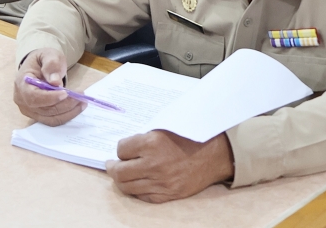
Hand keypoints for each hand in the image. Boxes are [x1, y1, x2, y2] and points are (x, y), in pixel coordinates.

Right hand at [13, 48, 83, 125]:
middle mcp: (22, 100)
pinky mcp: (38, 115)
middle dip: (65, 104)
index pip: (33, 96)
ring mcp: (29, 110)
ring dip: (68, 112)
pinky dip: (66, 116)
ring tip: (82, 102)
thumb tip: (55, 82)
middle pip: (44, 109)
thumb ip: (51, 65)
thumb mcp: (48, 55)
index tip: (66, 93)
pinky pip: (53, 120)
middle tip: (81, 97)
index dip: (49, 97)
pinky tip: (77, 108)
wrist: (39, 67)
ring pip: (50, 117)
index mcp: (22, 83)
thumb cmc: (43, 61)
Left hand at [106, 131, 233, 202]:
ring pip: (128, 187)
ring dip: (121, 181)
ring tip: (120, 175)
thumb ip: (145, 138)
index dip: (121, 149)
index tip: (123, 149)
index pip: (121, 149)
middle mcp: (154, 164)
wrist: (214, 154)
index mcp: (152, 143)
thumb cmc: (190, 137)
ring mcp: (161, 182)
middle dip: (112, 168)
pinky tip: (137, 184)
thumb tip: (126, 146)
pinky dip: (137, 191)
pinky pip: (143, 197)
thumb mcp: (165, 128)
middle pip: (119, 172)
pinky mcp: (168, 194)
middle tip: (111, 165)